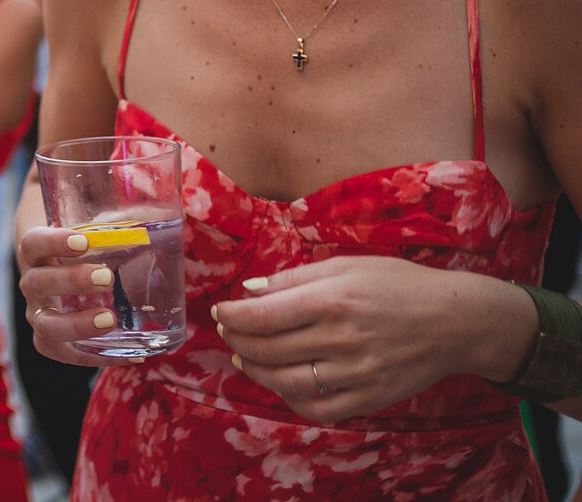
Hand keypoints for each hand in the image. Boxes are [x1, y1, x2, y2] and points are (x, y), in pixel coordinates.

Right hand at [15, 224, 135, 368]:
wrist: (57, 268)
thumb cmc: (80, 242)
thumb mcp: (91, 224)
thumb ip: (119, 214)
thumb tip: (171, 209)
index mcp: (35, 252)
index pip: (34, 243)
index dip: (53, 242)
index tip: (83, 241)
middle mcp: (31, 284)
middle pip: (36, 283)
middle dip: (70, 281)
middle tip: (106, 277)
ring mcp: (39, 315)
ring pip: (46, 326)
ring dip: (77, 324)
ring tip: (110, 320)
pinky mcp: (55, 342)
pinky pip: (69, 355)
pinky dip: (98, 357)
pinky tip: (134, 355)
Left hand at [213, 255, 536, 422]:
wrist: (455, 321)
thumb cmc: (398, 285)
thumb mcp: (345, 266)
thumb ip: (294, 279)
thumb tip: (249, 290)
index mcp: (332, 300)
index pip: (261, 316)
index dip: (231, 317)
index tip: (219, 313)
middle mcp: (342, 339)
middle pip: (268, 349)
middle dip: (237, 341)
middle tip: (227, 334)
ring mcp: (357, 374)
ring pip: (287, 383)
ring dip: (256, 371)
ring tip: (244, 357)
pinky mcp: (371, 398)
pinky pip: (319, 409)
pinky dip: (291, 400)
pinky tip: (281, 384)